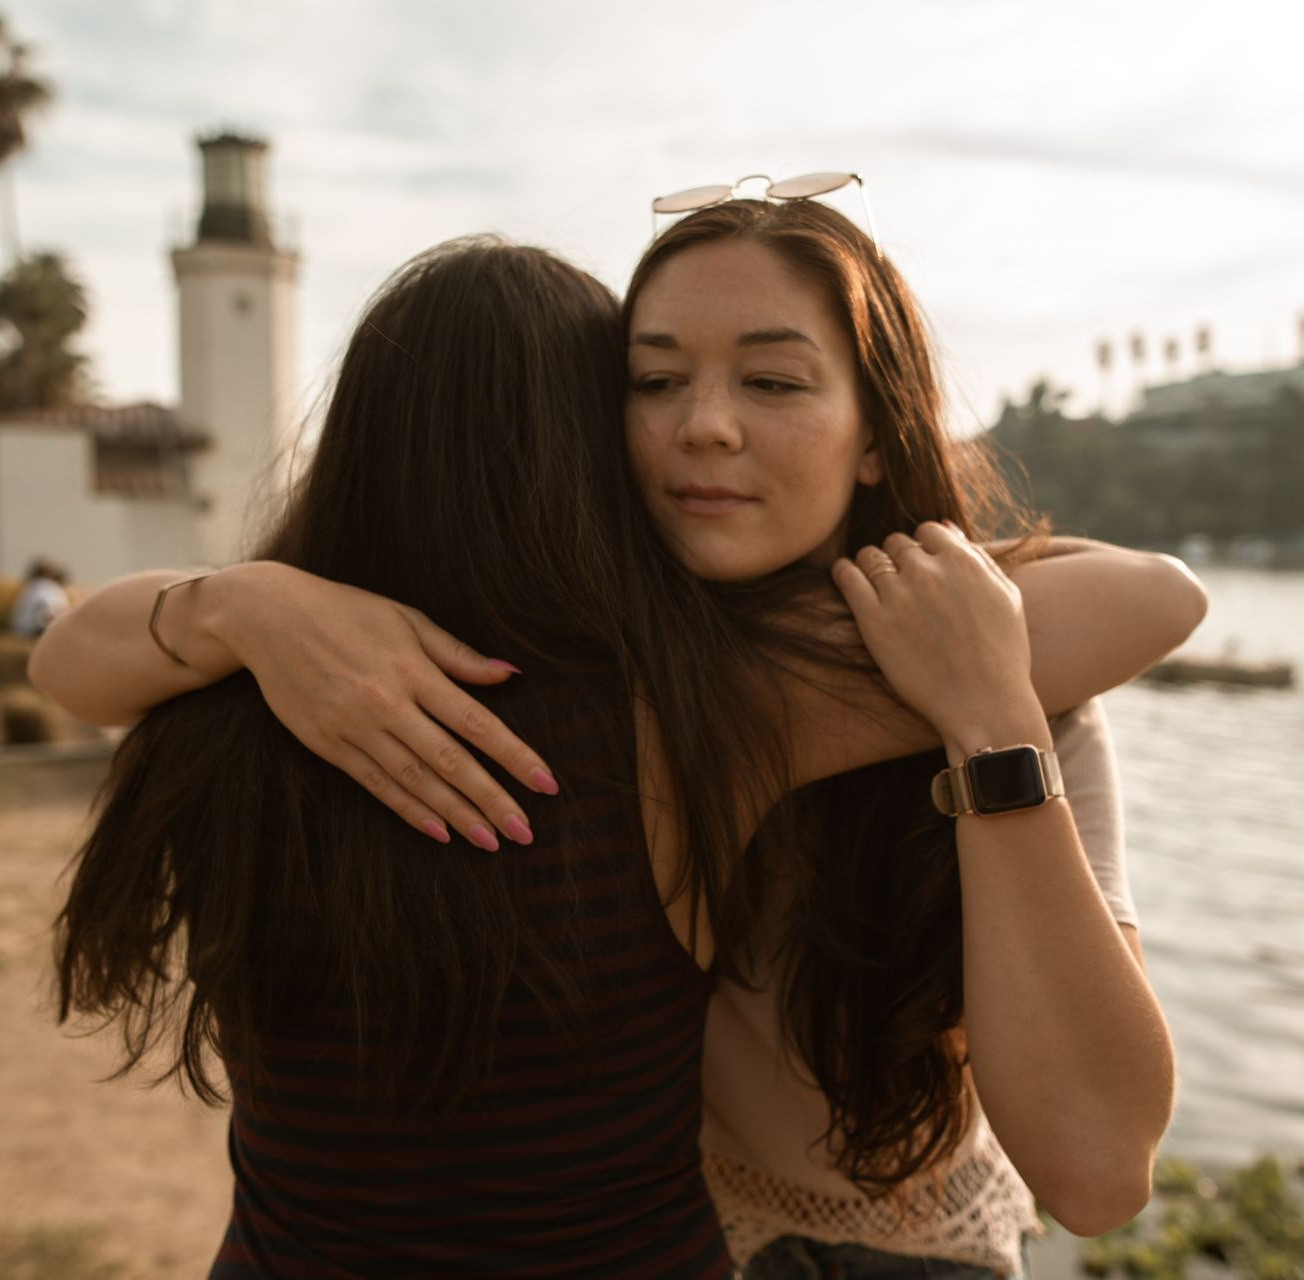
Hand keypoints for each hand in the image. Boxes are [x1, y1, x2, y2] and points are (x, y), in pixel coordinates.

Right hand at [214, 564, 557, 850]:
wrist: (267, 617)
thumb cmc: (347, 611)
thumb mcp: (407, 620)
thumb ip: (458, 654)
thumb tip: (510, 675)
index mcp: (412, 669)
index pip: (476, 722)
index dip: (514, 755)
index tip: (546, 783)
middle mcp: (386, 703)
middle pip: (450, 761)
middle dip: (492, 799)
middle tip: (524, 832)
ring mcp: (354, 728)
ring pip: (415, 781)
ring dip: (456, 814)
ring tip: (489, 841)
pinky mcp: (328, 745)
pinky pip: (376, 785)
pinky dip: (409, 810)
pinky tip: (439, 832)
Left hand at [831, 522, 1041, 750]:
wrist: (985, 705)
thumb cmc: (1001, 655)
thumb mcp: (1006, 597)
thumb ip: (978, 558)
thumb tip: (947, 529)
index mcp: (963, 561)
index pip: (927, 531)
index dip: (923, 547)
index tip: (922, 567)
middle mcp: (928, 571)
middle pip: (896, 543)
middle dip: (897, 557)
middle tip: (899, 582)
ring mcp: (899, 595)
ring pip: (869, 556)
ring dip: (870, 564)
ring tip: (873, 582)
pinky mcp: (874, 621)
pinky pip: (847, 577)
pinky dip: (844, 572)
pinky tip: (846, 577)